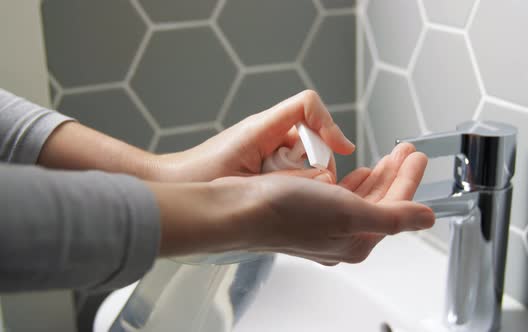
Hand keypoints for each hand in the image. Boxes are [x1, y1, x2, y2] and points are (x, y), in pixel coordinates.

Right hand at [148, 143, 433, 263]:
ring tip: (389, 156)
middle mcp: (340, 236)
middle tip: (407, 151)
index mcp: (355, 241)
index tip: (417, 155)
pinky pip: (339, 195)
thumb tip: (427, 219)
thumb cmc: (283, 211)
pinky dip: (352, 180)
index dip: (410, 179)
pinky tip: (353, 170)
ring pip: (361, 197)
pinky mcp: (305, 212)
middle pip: (380, 202)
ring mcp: (322, 224)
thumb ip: (394, 215)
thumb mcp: (349, 212)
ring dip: (377, 175)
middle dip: (396, 174)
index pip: (396, 207)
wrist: (235, 209)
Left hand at [152, 90, 354, 182]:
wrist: (173, 183)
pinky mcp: (262, 159)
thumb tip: (323, 180)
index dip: (329, 125)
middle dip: (319, 163)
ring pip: (304, 155)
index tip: (343, 150)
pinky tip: (279, 198)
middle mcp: (265, 130)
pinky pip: (291, 166)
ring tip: (288, 197)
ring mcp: (264, 144)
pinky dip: (293, 181)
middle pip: (312, 135)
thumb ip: (287, 179)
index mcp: (261, 128)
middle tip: (311, 190)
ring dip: (305, 176)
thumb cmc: (198, 179)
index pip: (307, 105)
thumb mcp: (247, 183)